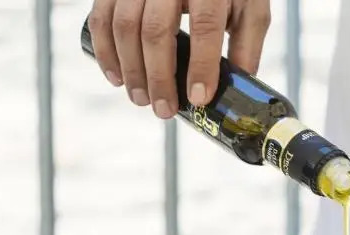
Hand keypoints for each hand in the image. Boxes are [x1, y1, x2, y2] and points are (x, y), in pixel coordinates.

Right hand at [87, 0, 270, 118]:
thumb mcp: (248, 5)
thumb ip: (247, 42)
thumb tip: (238, 86)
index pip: (206, 24)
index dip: (201, 65)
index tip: (198, 98)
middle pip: (156, 29)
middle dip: (158, 77)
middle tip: (164, 110)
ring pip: (125, 25)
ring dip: (131, 70)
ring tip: (141, 100)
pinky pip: (101, 17)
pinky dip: (105, 51)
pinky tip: (117, 78)